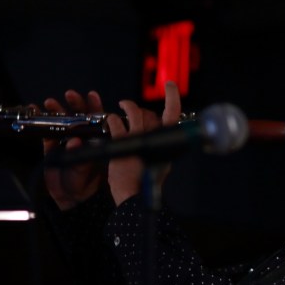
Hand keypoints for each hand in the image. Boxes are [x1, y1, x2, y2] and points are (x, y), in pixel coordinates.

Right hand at [41, 90, 107, 210]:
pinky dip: (39, 121)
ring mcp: (66, 140)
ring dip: (57, 110)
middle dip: (75, 103)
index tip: (92, 96)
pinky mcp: (51, 146)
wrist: (70, 199)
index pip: (97, 120)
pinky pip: (46, 131)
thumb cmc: (84, 184)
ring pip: (62, 121)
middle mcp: (82, 137)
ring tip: (50, 102)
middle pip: (79, 116)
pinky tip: (34, 110)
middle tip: (70, 94)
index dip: (95, 107)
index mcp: (95, 141)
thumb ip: (80, 156)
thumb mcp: (85, 170)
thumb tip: (75, 141)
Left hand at [103, 81, 181, 204]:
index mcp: (167, 145)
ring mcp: (139, 140)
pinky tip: (110, 121)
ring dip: (127, 106)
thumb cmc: (145, 184)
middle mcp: (156, 140)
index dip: (172, 98)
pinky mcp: (123, 144)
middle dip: (142, 110)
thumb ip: (160, 148)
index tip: (170, 86)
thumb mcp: (160, 165)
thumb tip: (158, 132)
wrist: (134, 197)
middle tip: (134, 109)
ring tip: (121, 106)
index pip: (174, 115)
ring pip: (135, 113)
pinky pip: (117, 123)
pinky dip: (113, 119)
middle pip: (152, 114)